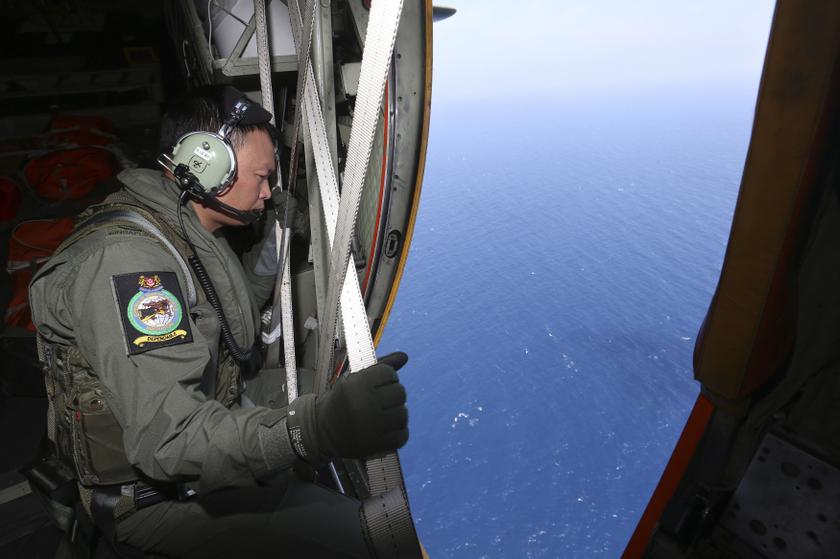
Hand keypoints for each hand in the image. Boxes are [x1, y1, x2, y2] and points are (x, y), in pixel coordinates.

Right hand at [287, 353, 408, 462]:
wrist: (321, 430)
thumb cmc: (342, 401)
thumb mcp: (353, 379)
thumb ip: (381, 367)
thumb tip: (405, 356)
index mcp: (356, 385)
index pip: (389, 374)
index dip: (386, 378)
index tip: (377, 385)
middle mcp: (363, 405)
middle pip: (400, 393)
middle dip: (393, 395)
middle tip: (380, 401)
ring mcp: (370, 427)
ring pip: (403, 414)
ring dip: (397, 414)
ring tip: (383, 415)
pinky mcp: (376, 445)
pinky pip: (402, 436)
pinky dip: (398, 433)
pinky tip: (386, 430)